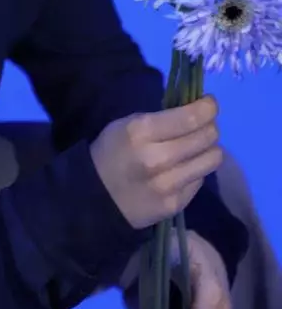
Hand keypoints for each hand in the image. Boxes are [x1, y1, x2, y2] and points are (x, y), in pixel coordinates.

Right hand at [90, 96, 221, 229]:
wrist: (96, 197)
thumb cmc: (112, 152)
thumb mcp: (126, 124)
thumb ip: (161, 118)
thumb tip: (195, 113)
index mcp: (141, 132)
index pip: (190, 118)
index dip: (208, 108)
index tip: (210, 103)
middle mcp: (158, 158)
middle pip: (206, 137)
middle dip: (210, 126)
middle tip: (205, 125)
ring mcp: (168, 185)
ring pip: (212, 160)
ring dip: (209, 149)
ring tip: (198, 147)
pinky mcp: (175, 204)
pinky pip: (200, 180)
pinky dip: (196, 170)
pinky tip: (184, 168)